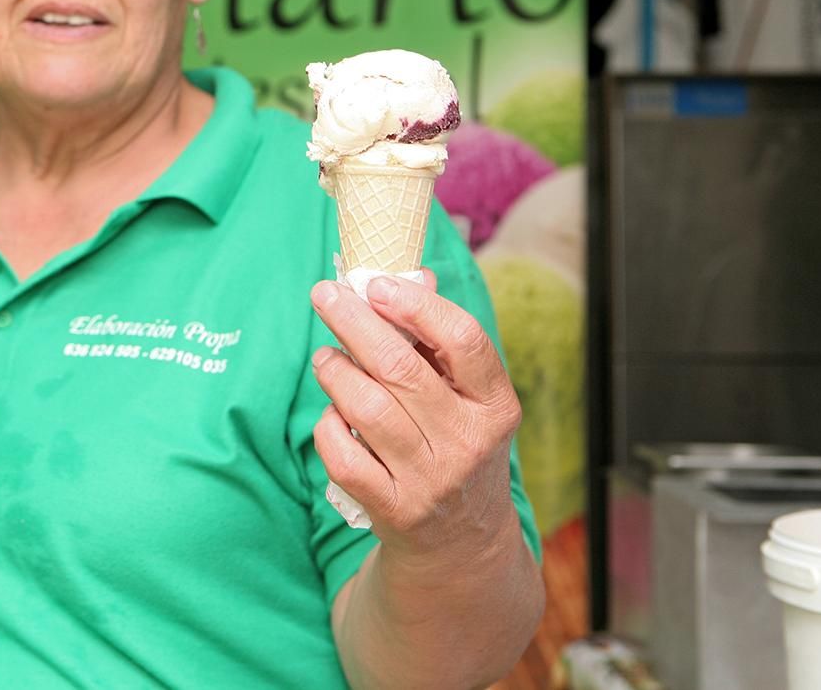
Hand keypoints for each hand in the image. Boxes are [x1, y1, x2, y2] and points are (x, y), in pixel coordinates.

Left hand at [309, 271, 522, 561]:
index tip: (376, 284)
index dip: (416, 304)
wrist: (462, 544)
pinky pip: (343, 456)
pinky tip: (332, 412)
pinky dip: (327, 426)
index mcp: (496, 405)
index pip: (463, 340)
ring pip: (365, 408)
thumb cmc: (458, 446)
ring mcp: (431, 479)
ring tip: (325, 357)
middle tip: (324, 295)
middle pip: (400, 368)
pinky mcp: (393, 509)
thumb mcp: (469, 399)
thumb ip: (440, 340)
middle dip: (354, 322)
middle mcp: (468, 442)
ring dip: (335, 372)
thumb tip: (409, 276)